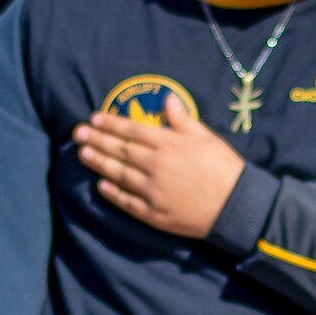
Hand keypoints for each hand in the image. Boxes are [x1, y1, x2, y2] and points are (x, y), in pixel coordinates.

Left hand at [74, 94, 244, 238]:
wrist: (238, 206)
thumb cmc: (226, 168)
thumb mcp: (208, 138)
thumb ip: (184, 120)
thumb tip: (168, 100)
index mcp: (169, 145)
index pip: (133, 131)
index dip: (112, 123)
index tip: (95, 118)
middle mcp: (156, 166)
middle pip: (120, 150)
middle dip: (97, 140)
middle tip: (77, 133)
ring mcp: (153, 191)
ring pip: (119, 174)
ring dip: (99, 163)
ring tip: (83, 154)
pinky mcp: (154, 214)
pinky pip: (127, 202)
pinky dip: (113, 193)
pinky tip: (101, 185)